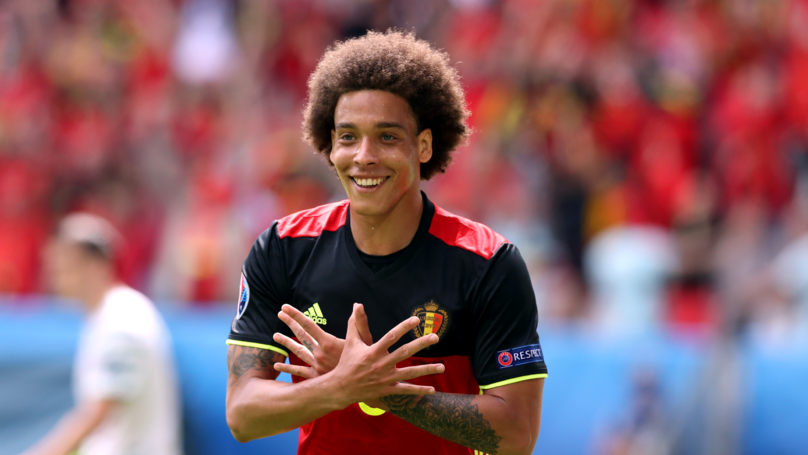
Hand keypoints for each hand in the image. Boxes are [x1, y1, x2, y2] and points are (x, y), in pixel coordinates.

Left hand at [272, 303, 372, 377]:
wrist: (362, 386)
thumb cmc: (366, 361)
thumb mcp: (364, 340)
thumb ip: (359, 322)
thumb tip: (357, 305)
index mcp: (328, 343)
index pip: (308, 325)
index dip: (296, 315)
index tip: (285, 307)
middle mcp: (319, 353)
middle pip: (301, 335)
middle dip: (290, 323)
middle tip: (279, 314)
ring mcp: (316, 366)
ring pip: (298, 352)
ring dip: (286, 343)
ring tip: (275, 336)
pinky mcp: (316, 377)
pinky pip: (299, 372)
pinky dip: (287, 369)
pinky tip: (277, 367)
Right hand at [280, 303, 444, 407]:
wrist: (341, 387)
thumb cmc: (347, 362)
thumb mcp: (350, 341)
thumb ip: (355, 323)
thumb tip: (356, 305)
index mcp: (373, 351)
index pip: (391, 336)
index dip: (404, 327)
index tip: (416, 320)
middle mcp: (381, 364)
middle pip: (404, 352)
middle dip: (421, 344)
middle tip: (435, 337)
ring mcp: (385, 378)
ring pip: (409, 373)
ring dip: (427, 369)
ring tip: (442, 366)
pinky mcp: (387, 390)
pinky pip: (405, 390)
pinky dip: (419, 390)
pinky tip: (432, 389)